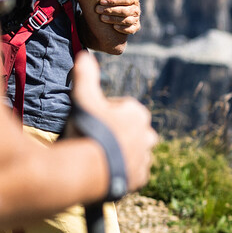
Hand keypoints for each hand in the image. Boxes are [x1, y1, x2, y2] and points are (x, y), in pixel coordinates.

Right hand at [69, 52, 156, 195]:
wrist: (89, 168)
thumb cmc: (88, 129)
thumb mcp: (84, 98)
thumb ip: (86, 76)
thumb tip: (84, 54)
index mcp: (138, 114)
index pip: (122, 110)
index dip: (103, 114)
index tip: (91, 121)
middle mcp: (148, 135)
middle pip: (130, 130)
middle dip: (117, 133)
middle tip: (95, 139)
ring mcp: (145, 157)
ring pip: (133, 151)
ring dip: (120, 152)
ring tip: (99, 156)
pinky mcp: (141, 177)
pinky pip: (132, 172)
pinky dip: (122, 171)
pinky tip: (107, 170)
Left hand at [96, 0, 140, 34]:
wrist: (119, 9)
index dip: (114, 0)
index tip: (101, 1)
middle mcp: (136, 9)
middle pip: (125, 11)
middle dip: (111, 10)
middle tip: (98, 9)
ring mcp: (136, 19)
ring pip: (127, 20)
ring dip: (114, 19)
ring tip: (102, 18)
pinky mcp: (135, 27)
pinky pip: (130, 29)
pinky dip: (123, 29)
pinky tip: (114, 27)